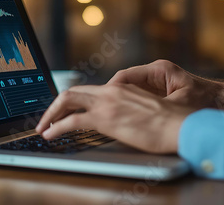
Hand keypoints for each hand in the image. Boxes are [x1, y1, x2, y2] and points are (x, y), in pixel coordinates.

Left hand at [35, 84, 195, 153]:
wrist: (179, 124)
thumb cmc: (170, 122)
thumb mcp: (145, 110)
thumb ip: (129, 109)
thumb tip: (122, 119)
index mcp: (121, 88)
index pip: (89, 90)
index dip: (73, 100)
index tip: (65, 111)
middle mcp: (110, 91)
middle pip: (73, 91)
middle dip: (55, 105)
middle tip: (46, 118)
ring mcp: (106, 103)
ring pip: (67, 101)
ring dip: (51, 114)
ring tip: (43, 127)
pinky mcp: (105, 119)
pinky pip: (72, 121)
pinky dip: (57, 127)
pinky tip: (50, 135)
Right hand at [108, 60, 223, 111]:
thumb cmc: (207, 104)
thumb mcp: (179, 106)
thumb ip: (157, 107)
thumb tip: (133, 112)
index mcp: (160, 70)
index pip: (125, 77)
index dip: (111, 90)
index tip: (103, 102)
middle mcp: (156, 74)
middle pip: (124, 83)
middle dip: (111, 95)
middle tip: (99, 109)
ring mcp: (157, 82)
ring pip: (129, 90)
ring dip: (120, 101)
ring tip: (108, 114)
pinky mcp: (159, 92)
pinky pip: (138, 97)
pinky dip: (129, 106)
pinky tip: (123, 117)